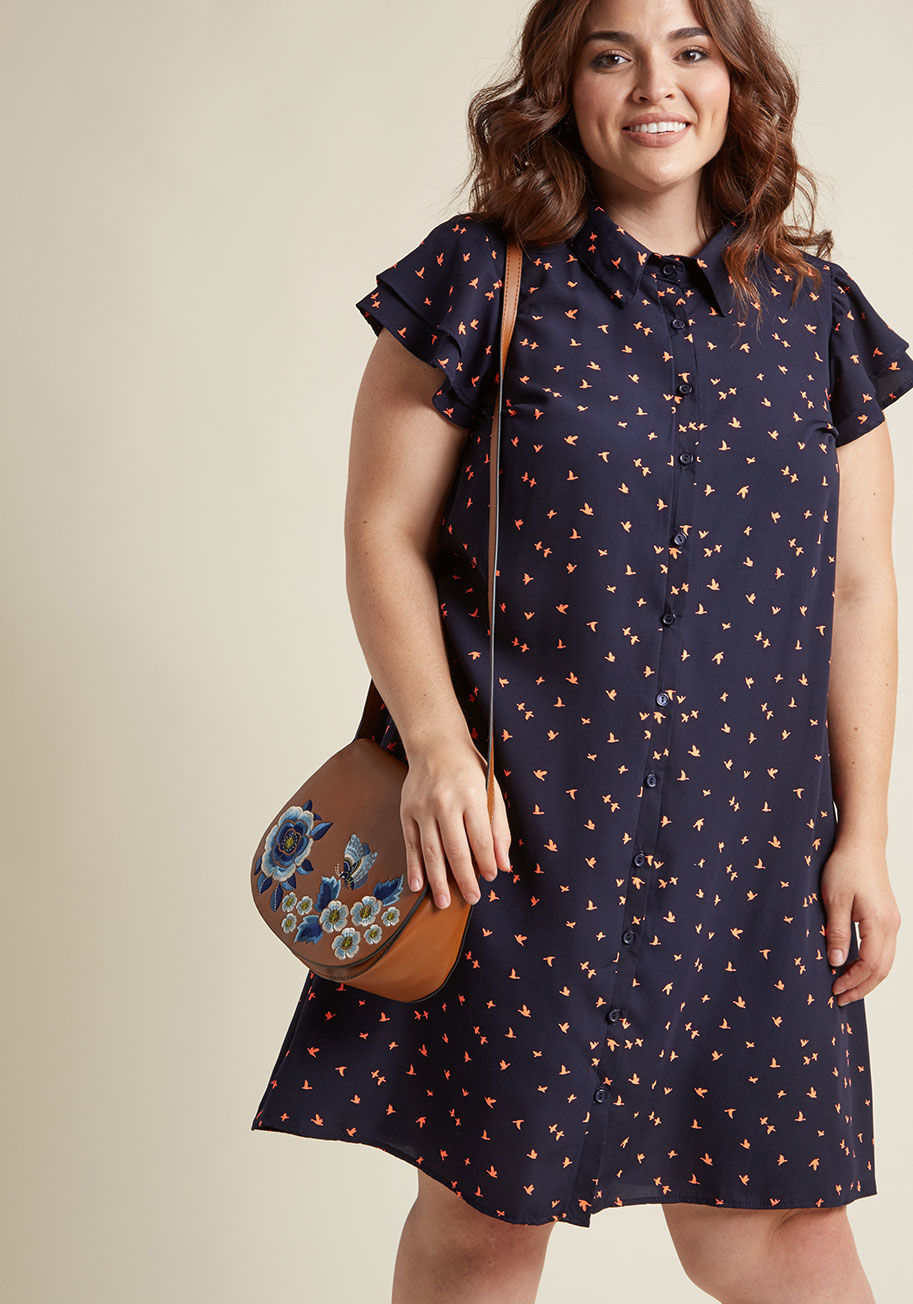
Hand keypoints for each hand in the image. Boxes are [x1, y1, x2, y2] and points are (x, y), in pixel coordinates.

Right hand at [399, 738, 511, 907]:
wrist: (435, 745)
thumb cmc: (469, 770)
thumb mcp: (492, 791)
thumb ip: (499, 828)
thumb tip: (503, 865)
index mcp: (472, 795)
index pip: (481, 838)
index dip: (487, 862)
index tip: (491, 877)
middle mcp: (445, 802)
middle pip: (456, 849)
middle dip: (465, 878)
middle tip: (472, 898)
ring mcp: (423, 807)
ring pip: (431, 851)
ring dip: (438, 880)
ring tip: (444, 902)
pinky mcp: (407, 811)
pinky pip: (411, 844)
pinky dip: (414, 866)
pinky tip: (419, 885)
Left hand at [820, 838, 900, 1005]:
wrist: (862, 843)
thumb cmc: (845, 867)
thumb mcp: (834, 900)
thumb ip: (837, 932)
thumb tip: (836, 963)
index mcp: (879, 922)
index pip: (870, 964)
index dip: (853, 981)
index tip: (833, 989)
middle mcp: (892, 925)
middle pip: (882, 968)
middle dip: (862, 987)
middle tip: (840, 999)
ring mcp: (892, 921)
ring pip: (886, 961)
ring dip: (867, 977)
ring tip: (846, 988)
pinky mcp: (888, 916)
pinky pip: (884, 949)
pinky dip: (872, 964)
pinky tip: (855, 966)